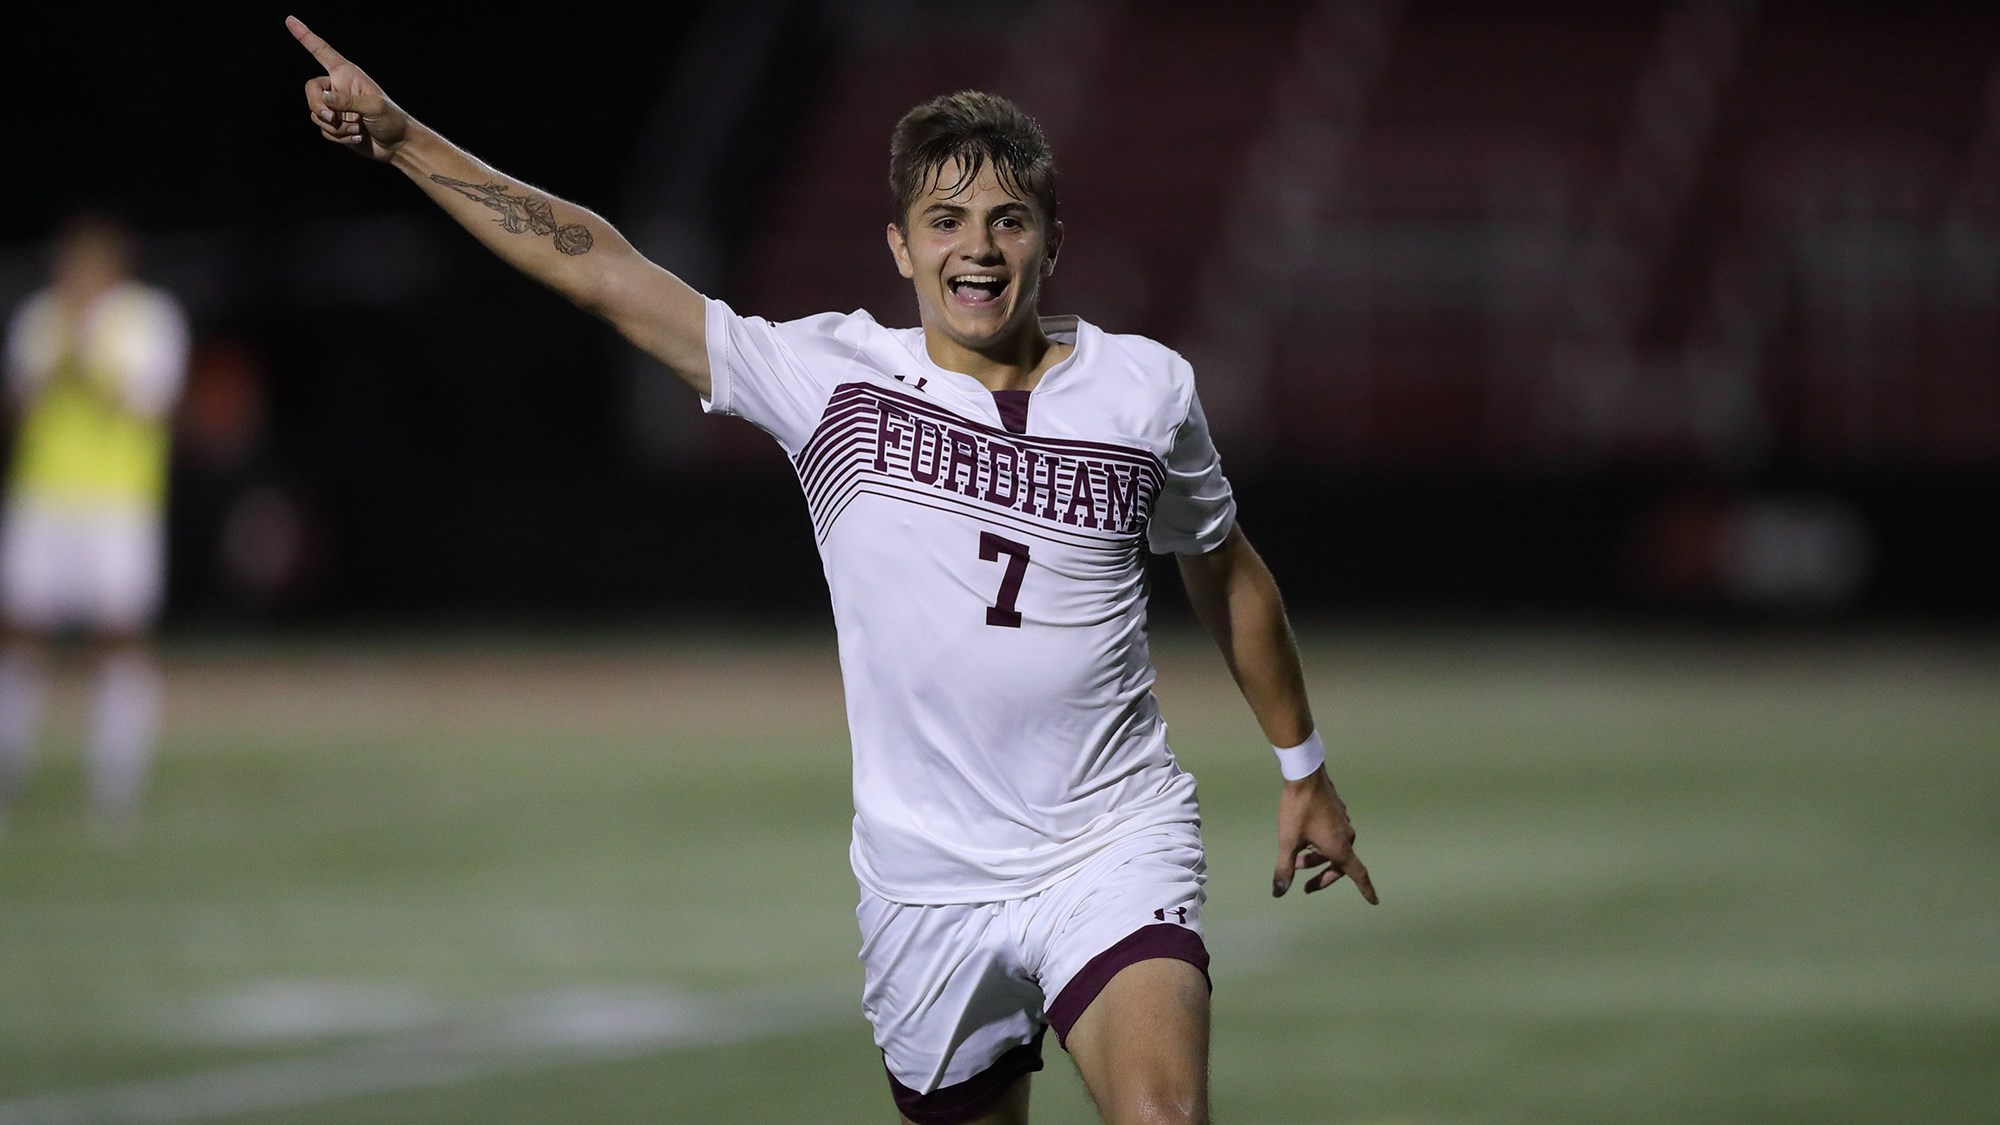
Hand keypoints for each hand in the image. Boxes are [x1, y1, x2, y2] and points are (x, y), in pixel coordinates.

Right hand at [288, 16, 408, 160]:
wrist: (398, 145)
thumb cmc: (391, 120)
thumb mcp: (374, 106)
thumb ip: (348, 101)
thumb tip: (324, 99)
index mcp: (347, 74)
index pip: (322, 52)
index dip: (305, 36)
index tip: (290, 20)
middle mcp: (338, 88)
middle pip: (311, 91)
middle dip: (318, 106)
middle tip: (333, 119)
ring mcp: (336, 108)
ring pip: (316, 114)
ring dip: (336, 127)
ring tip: (358, 130)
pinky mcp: (336, 126)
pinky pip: (323, 130)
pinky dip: (339, 138)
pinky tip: (357, 138)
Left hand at [1272, 768, 1377, 903]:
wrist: (1305, 775)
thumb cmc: (1298, 809)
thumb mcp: (1288, 842)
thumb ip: (1285, 868)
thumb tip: (1279, 892)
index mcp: (1340, 847)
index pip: (1358, 875)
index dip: (1366, 890)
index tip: (1374, 902)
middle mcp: (1347, 837)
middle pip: (1339, 865)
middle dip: (1322, 876)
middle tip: (1306, 887)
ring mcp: (1343, 823)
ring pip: (1333, 849)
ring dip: (1317, 858)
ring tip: (1295, 859)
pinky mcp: (1337, 812)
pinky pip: (1332, 835)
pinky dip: (1319, 844)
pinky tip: (1303, 838)